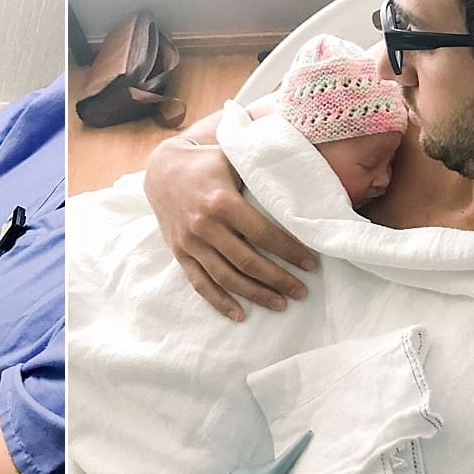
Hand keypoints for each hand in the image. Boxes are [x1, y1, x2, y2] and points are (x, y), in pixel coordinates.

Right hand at [144, 135, 316, 320]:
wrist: (161, 169)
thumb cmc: (207, 162)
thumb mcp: (234, 158)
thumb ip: (262, 170)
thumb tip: (302, 179)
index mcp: (222, 202)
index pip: (263, 234)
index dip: (289, 251)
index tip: (311, 264)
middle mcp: (204, 226)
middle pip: (248, 261)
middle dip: (278, 279)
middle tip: (302, 291)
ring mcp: (190, 243)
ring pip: (226, 277)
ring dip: (255, 294)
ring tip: (281, 304)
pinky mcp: (180, 253)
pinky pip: (200, 283)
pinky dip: (219, 302)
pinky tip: (240, 315)